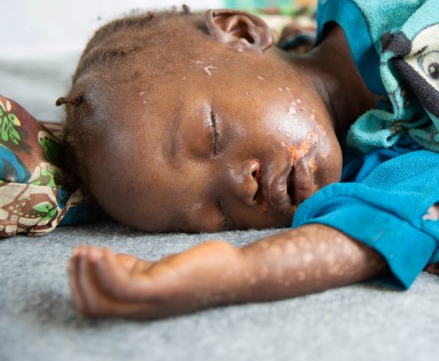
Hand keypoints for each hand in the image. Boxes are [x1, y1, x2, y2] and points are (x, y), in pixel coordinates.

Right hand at [68, 240, 241, 318]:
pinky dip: (105, 270)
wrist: (239, 271)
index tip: (78, 257)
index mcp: (142, 305)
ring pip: (101, 299)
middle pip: (92, 306)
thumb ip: (135, 269)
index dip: (81, 283)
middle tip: (76, 253)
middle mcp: (144, 309)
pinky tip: (103, 251)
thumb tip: (106, 259)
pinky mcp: (163, 289)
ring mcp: (153, 301)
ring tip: (86, 251)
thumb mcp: (162, 268)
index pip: (97, 306)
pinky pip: (122, 286)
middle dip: (77, 279)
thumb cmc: (205, 266)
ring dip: (86, 273)